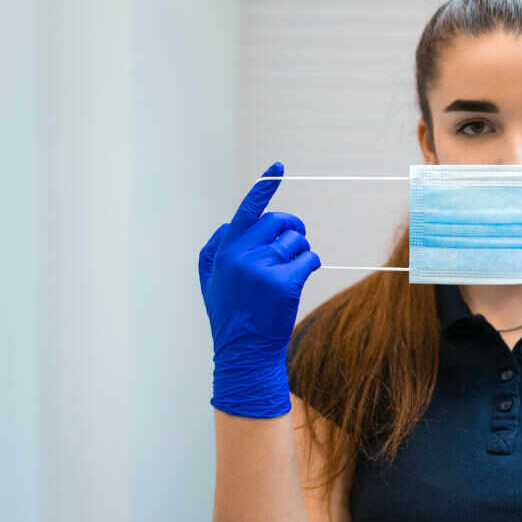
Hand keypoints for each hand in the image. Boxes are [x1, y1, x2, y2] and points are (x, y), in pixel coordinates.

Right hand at [199, 162, 320, 417]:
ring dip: (300, 251)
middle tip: (295, 242)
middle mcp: (240, 255)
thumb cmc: (231, 317)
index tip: (279, 167)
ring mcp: (262, 268)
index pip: (246, 211)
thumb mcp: (211, 281)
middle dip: (293, 228)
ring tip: (289, 273)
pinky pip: (309, 258)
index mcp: (223, 250)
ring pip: (297, 240)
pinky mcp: (284, 283)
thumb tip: (229, 222)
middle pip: (279, 222)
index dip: (264, 187)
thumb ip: (215, 249)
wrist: (244, 354)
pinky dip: (310, 264)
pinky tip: (301, 280)